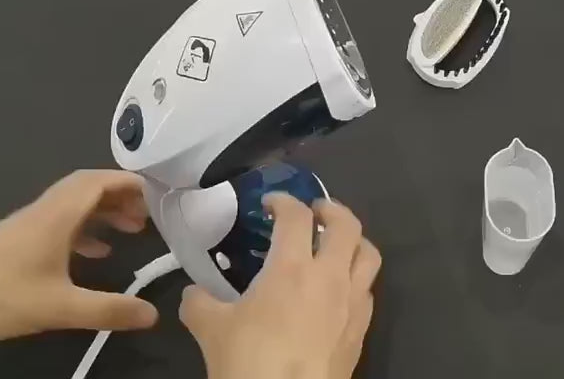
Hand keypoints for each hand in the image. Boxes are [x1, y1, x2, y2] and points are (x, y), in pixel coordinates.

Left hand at [0, 170, 157, 339]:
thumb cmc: (1, 295)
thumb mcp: (60, 308)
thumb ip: (108, 309)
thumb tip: (152, 314)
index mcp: (57, 216)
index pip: (96, 182)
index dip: (128, 182)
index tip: (157, 192)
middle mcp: (44, 213)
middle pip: (87, 189)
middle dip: (121, 196)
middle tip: (149, 215)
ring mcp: (29, 226)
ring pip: (73, 206)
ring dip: (104, 212)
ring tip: (132, 230)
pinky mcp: (18, 241)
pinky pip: (60, 224)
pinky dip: (85, 230)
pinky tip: (97, 253)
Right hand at [180, 193, 380, 378]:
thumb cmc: (249, 361)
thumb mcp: (210, 329)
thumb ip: (199, 302)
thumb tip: (194, 293)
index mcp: (292, 268)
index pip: (296, 216)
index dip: (284, 201)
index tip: (271, 203)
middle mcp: (330, 277)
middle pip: (347, 225)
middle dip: (331, 209)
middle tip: (315, 211)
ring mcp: (352, 303)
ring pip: (369, 254)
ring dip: (354, 240)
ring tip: (336, 243)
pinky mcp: (362, 328)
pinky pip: (368, 290)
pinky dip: (356, 278)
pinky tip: (339, 288)